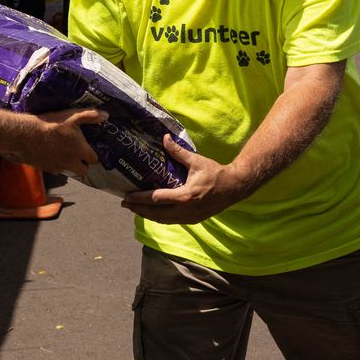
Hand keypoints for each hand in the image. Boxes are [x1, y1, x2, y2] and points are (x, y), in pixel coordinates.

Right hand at [15, 108, 103, 175]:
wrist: (25, 135)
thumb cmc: (51, 124)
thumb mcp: (72, 116)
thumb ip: (90, 115)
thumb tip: (105, 115)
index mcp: (80, 150)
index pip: (94, 159)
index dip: (92, 155)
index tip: (90, 150)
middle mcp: (71, 162)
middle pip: (83, 171)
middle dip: (83, 165)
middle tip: (78, 155)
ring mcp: (58, 167)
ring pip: (68, 170)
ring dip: (68, 165)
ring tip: (63, 154)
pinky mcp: (46, 169)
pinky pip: (54, 169)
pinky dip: (54, 164)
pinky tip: (50, 154)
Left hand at [120, 136, 245, 224]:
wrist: (235, 187)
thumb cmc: (216, 173)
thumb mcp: (196, 161)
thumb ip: (178, 152)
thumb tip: (164, 138)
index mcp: (185, 196)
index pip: (156, 199)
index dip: (139, 198)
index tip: (126, 197)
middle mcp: (185, 210)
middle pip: (156, 214)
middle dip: (138, 209)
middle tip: (124, 204)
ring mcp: (190, 218)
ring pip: (163, 220)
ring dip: (148, 215)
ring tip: (135, 209)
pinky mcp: (194, 220)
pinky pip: (172, 221)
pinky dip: (160, 218)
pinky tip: (153, 213)